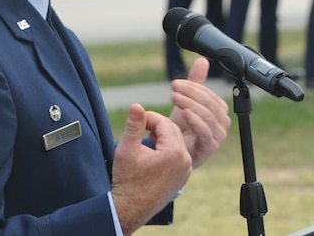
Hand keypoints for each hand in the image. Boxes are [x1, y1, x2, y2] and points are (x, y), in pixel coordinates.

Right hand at [112, 104, 191, 233]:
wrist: (130, 209)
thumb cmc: (127, 180)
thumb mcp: (127, 150)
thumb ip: (134, 125)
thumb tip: (137, 105)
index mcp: (174, 152)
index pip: (164, 122)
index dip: (148, 118)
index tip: (136, 120)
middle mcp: (186, 160)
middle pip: (172, 131)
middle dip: (156, 127)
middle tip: (140, 128)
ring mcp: (186, 170)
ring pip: (176, 142)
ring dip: (162, 137)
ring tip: (146, 139)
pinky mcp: (183, 177)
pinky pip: (178, 155)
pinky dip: (167, 150)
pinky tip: (153, 153)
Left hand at [170, 57, 230, 167]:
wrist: (173, 154)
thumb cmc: (181, 129)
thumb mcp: (186, 102)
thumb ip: (196, 83)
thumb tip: (202, 60)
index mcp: (219, 110)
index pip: (209, 94)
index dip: (194, 86)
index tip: (176, 83)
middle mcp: (222, 122)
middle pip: (210, 103)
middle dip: (192, 94)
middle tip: (174, 88)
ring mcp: (218, 135)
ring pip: (208, 115)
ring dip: (191, 104)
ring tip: (174, 98)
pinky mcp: (210, 147)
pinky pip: (206, 132)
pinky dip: (195, 120)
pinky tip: (184, 113)